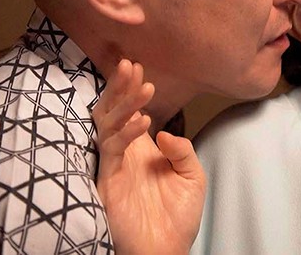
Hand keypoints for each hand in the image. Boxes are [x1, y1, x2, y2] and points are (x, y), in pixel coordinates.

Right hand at [93, 59, 205, 254]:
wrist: (167, 251)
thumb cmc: (177, 217)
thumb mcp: (192, 176)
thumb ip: (183, 151)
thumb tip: (162, 131)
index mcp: (140, 149)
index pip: (129, 111)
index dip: (130, 89)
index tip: (138, 66)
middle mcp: (123, 153)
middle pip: (113, 112)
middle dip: (120, 88)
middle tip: (130, 65)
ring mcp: (114, 166)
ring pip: (108, 126)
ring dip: (125, 105)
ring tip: (144, 87)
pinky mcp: (108, 181)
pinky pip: (111, 151)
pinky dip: (126, 134)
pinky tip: (143, 121)